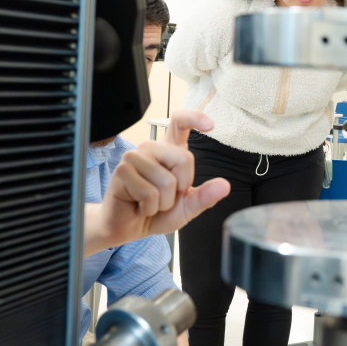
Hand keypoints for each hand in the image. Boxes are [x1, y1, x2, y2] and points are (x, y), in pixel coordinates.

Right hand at [84, 109, 229, 256]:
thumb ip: (205, 196)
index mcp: (169, 151)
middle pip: (184, 159)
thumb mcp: (187, 207)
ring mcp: (135, 157)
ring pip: (167, 181)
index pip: (179, 122)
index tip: (210, 125)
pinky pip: (149, 193)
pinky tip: (139, 206)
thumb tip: (224, 186)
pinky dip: (149, 208)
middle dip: (181, 187)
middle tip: (165, 198)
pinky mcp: (122, 171)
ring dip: (163, 202)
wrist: (130, 228)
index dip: (195, 118)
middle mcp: (151, 149)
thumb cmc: (156, 213)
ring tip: (150, 203)